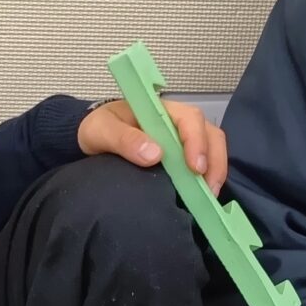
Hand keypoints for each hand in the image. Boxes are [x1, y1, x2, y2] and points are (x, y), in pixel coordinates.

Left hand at [77, 98, 227, 194]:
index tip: (195, 168)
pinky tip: (202, 196)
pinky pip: (203, 163)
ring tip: (209, 196)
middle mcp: (177, 122)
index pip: (190, 119)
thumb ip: (124, 139)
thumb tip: (155, 155)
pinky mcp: (180, 157)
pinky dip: (207, 178)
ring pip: (212, 148)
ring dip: (215, 171)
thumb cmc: (98, 128)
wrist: (90, 138)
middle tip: (209, 189)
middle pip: (209, 134)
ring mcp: (181, 139)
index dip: (197, 142)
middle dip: (215, 161)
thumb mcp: (102, 130)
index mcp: (160, 109)